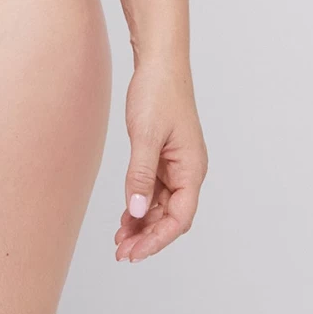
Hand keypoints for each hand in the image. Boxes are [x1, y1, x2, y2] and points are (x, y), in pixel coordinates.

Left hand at [114, 58, 206, 262]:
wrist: (159, 61)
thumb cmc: (158, 92)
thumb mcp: (145, 134)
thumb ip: (140, 174)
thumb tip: (136, 210)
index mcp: (192, 168)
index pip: (180, 217)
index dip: (158, 238)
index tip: (135, 252)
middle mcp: (188, 170)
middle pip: (171, 216)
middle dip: (148, 236)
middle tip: (122, 252)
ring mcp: (176, 164)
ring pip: (161, 205)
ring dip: (142, 223)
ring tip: (120, 240)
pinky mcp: (163, 156)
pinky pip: (153, 189)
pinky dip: (139, 203)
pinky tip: (124, 216)